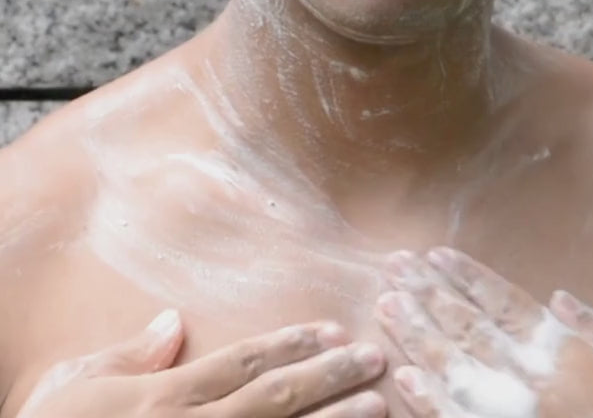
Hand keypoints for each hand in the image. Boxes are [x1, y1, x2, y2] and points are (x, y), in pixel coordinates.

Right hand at [18, 309, 386, 417]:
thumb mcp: (80, 385)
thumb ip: (131, 352)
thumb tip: (172, 321)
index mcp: (167, 395)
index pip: (243, 361)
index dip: (291, 344)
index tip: (333, 331)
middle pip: (276, 398)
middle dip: (329, 377)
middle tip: (376, 357)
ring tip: (379, 404)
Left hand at [375, 249, 592, 417]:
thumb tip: (558, 297)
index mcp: (557, 348)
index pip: (501, 301)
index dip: (466, 276)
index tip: (436, 253)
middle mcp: (526, 375)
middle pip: (466, 325)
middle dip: (426, 293)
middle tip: (394, 266)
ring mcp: (506, 411)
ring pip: (452, 365)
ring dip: (415, 333)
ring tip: (386, 304)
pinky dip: (428, 399)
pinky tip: (404, 376)